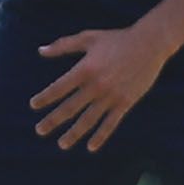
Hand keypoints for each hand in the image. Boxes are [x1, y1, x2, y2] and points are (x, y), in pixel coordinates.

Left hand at [31, 23, 174, 152]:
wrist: (150, 44)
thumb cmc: (117, 39)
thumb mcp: (88, 38)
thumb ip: (64, 45)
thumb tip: (41, 51)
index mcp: (85, 68)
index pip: (59, 87)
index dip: (45, 97)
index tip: (34, 106)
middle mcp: (96, 85)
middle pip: (70, 107)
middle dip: (53, 120)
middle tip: (39, 131)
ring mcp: (111, 96)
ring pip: (88, 119)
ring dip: (74, 133)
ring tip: (62, 144)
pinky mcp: (126, 102)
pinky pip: (111, 123)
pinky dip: (101, 136)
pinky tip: (91, 147)